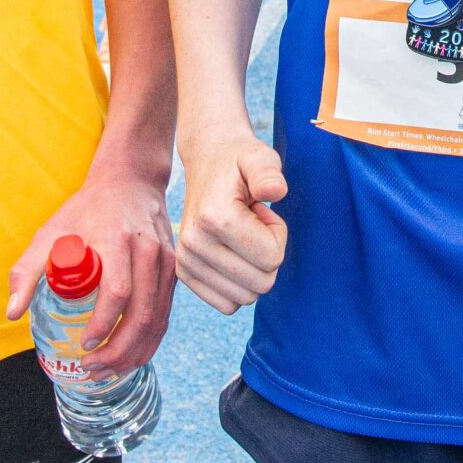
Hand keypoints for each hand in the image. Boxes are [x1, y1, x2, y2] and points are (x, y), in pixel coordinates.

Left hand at [6, 169, 176, 374]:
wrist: (131, 182)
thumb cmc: (87, 209)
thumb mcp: (51, 232)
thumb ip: (28, 271)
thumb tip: (13, 313)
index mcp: (117, 240)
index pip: (118, 291)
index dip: (102, 325)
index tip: (83, 344)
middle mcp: (148, 251)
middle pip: (142, 314)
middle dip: (117, 351)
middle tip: (91, 366)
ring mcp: (166, 262)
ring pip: (158, 320)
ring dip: (134, 353)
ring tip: (107, 370)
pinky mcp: (174, 271)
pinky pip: (165, 314)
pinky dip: (149, 341)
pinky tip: (130, 355)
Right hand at [173, 126, 287, 313]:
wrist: (207, 163)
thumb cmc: (240, 161)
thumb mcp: (259, 157)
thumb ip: (269, 172)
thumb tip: (275, 191)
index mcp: (215, 218)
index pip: (272, 258)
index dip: (278, 234)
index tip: (262, 211)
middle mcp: (194, 244)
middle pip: (261, 283)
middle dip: (268, 253)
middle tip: (253, 224)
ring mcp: (186, 262)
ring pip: (246, 297)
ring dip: (253, 268)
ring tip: (242, 235)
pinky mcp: (184, 274)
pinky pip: (228, 305)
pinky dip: (238, 284)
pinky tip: (231, 252)